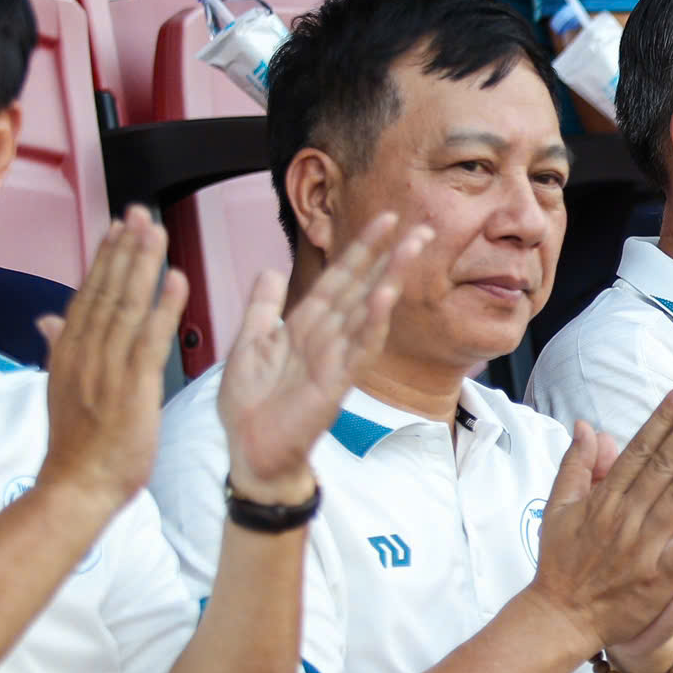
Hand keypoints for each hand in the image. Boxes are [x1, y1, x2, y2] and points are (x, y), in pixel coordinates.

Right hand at [34, 209, 192, 512]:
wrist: (76, 485)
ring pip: (127, 305)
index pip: (89, 293)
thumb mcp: (61, 388)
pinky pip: (150, 339)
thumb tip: (47, 319)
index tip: (119, 226)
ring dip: (143, 265)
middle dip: (124, 248)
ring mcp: (107, 367)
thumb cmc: (76, 443)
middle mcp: (85, 351)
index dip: (106, 257)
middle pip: (106, 289)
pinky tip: (175, 280)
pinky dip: (163, 307)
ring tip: (156, 231)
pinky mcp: (133, 386)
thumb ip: (58, 348)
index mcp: (69, 351)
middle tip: (139, 212)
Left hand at [215, 212, 427, 501]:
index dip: (362, 249)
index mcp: (306, 324)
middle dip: (391, 256)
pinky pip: (359, 348)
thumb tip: (269, 270)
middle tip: (423, 228)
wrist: (250, 451)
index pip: (339, 278)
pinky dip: (372, 322)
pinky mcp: (336, 383)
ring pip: (368, 311)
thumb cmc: (251, 405)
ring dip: (391, 278)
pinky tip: (385, 297)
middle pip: (364, 287)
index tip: (386, 220)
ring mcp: (336, 358)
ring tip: (412, 250)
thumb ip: (262, 308)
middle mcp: (327, 337)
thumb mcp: (248, 344)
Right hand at [533, 390, 672, 662]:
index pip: (640, 451)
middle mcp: (626, 519)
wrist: (560, 619)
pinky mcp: (661, 581)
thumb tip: (587, 426)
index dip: (664, 421)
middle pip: (666, 468)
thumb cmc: (562, 562)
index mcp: (604, 499)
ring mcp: (646, 550)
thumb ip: (576, 466)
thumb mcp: (559, 508)